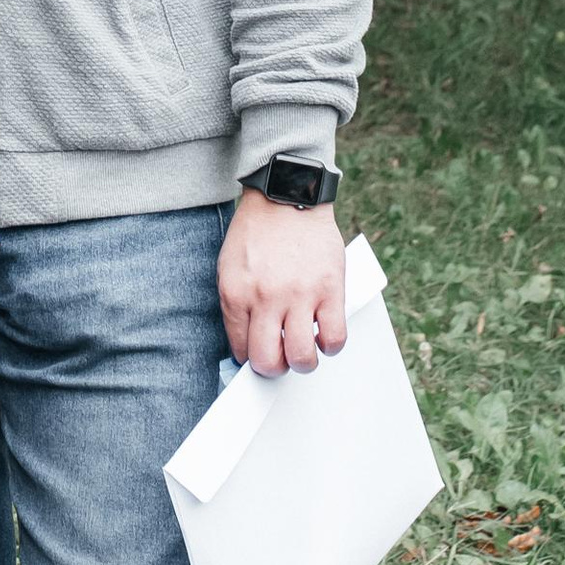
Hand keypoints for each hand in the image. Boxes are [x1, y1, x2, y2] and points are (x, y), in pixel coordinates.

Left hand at [218, 192, 345, 375]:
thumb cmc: (258, 231)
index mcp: (236, 294)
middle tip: (281, 357)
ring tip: (304, 349)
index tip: (259, 354)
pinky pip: (334, 338)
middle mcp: (265, 299)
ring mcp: (299, 295)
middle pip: (268, 362)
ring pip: (302, 357)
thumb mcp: (231, 267)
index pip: (241, 350)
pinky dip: (330, 345)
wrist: (286, 196)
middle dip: (275, 368)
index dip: (251, 358)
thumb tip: (247, 343)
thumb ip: (237, 305)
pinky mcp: (330, 289)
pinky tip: (324, 334)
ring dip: (303, 362)